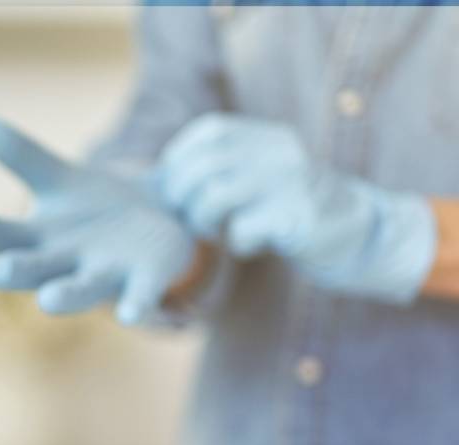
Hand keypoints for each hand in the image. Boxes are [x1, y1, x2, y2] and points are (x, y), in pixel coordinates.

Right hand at [0, 116, 195, 324]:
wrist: (158, 226)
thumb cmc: (93, 210)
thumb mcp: (57, 180)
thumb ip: (21, 156)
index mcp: (37, 239)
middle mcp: (63, 264)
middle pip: (32, 270)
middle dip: (14, 271)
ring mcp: (104, 275)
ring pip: (81, 290)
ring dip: (65, 296)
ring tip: (48, 302)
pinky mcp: (145, 280)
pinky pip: (139, 297)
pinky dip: (135, 307)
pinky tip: (132, 316)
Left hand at [157, 113, 435, 303]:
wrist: (358, 235)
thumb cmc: (290, 211)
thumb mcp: (257, 178)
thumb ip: (218, 169)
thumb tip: (153, 180)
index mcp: (266, 136)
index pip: (207, 133)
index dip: (180, 162)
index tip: (176, 190)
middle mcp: (279, 150)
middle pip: (203, 165)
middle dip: (183, 198)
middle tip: (193, 220)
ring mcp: (289, 181)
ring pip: (215, 195)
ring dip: (205, 222)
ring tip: (219, 233)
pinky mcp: (297, 216)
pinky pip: (243, 229)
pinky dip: (237, 242)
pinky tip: (251, 245)